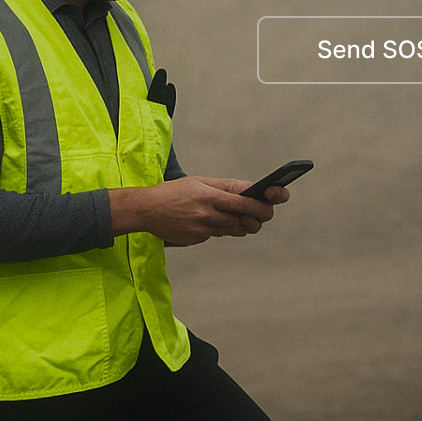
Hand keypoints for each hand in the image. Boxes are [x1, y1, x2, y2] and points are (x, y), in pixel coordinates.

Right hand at [108, 176, 286, 246]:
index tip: (275, 202)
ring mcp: (203, 228)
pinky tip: (208, 221)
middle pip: (245, 219)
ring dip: (239, 223)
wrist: (147, 210)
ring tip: (237, 216)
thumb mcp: (199, 181)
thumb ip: (225, 186)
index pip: (245, 201)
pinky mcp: (198, 239)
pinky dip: (218, 228)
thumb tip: (249, 191)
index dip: (264, 204)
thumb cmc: (174, 193)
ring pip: (234, 229)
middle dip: (258, 217)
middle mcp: (209, 212)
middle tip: (262, 214)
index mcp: (211, 194)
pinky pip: (217, 235)